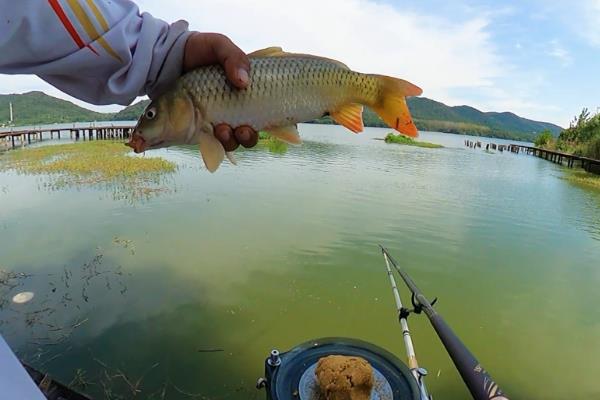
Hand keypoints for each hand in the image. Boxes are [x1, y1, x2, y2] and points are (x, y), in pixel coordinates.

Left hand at [183, 32, 257, 149]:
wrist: (169, 55)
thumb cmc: (199, 50)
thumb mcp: (219, 46)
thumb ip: (234, 58)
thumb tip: (243, 82)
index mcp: (242, 95)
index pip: (260, 116)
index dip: (262, 125)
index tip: (255, 123)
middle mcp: (231, 111)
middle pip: (246, 135)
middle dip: (246, 137)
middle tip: (242, 130)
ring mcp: (214, 120)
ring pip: (229, 141)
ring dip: (230, 141)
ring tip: (221, 131)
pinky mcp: (196, 127)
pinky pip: (208, 142)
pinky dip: (210, 142)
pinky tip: (206, 134)